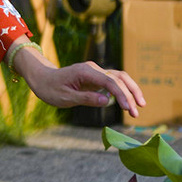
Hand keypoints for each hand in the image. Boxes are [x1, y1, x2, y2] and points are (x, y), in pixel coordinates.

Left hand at [13, 45, 144, 118]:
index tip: (127, 108)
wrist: (42, 78)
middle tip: (136, 112)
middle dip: (130, 94)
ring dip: (130, 91)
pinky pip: (114, 82)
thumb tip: (106, 101)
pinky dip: (124, 90)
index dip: (121, 95)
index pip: (109, 82)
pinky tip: (129, 101)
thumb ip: (86, 98)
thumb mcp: (65, 97)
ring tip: (139, 106)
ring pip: (119, 78)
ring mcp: (95, 72)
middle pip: (119, 78)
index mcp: (85, 72)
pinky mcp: (96, 77)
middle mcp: (93, 69)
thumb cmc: (50, 88)